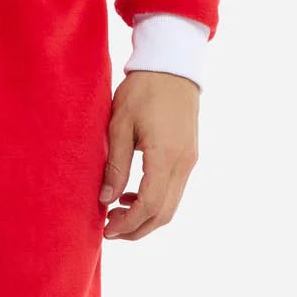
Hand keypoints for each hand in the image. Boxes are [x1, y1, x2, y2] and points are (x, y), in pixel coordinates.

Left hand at [98, 71, 199, 240]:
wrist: (172, 67)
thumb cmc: (142, 90)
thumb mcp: (120, 123)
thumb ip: (116, 164)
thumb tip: (106, 199)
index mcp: (165, 156)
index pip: (150, 206)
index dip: (129, 224)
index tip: (107, 230)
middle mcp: (183, 163)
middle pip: (164, 214)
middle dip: (137, 228)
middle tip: (109, 229)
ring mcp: (190, 161)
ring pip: (171, 205)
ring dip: (146, 217)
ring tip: (116, 213)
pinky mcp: (189, 156)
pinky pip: (174, 190)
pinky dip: (154, 201)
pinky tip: (131, 195)